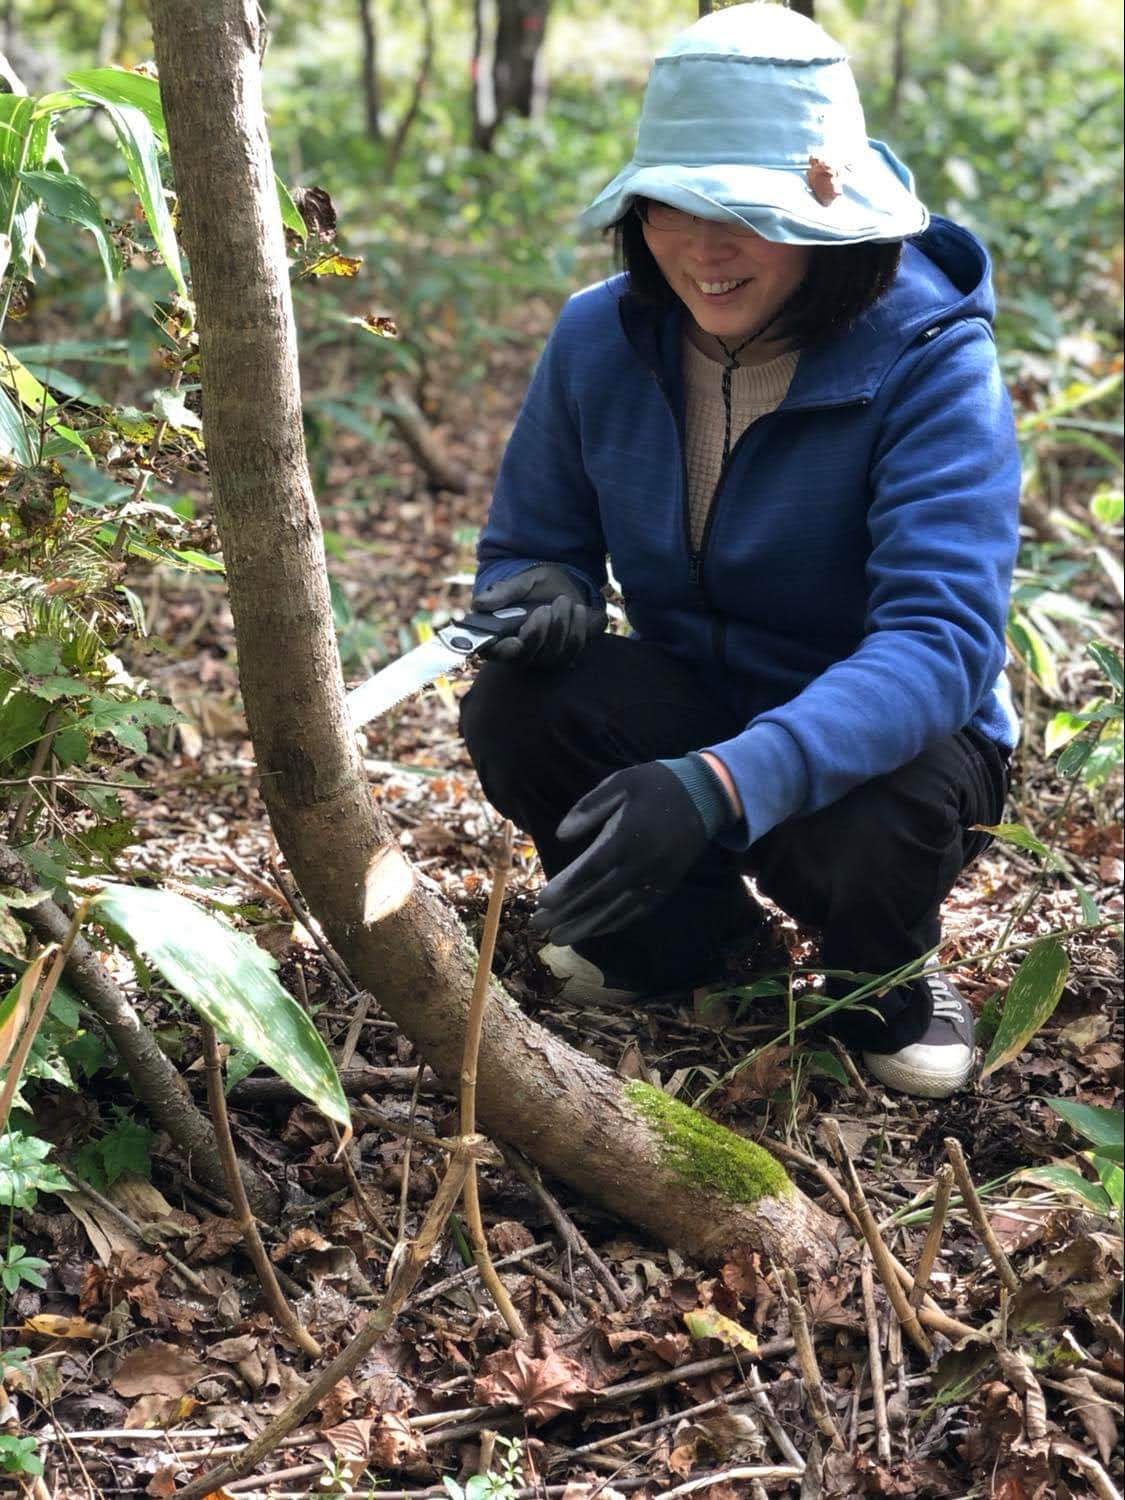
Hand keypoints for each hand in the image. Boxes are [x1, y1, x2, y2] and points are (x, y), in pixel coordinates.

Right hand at [472, 564, 605, 666]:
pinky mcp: (567, 655)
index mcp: (501, 636)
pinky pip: (576, 650)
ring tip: (565, 601)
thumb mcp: (521, 583)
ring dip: (563, 625)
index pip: (494, 653)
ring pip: (555, 654)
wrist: (563, 586)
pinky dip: (580, 628)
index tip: (516, 641)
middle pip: (529, 655)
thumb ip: (504, 592)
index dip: (504, 652)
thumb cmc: (535, 586)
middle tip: (546, 607)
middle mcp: (522, 652)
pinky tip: (579, 610)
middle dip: (540, 632)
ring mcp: (545, 657)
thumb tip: (480, 603)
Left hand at [529, 761, 714, 945]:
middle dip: (567, 913)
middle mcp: (642, 863)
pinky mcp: (665, 885)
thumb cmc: (656, 785)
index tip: (542, 900)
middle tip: (538, 925)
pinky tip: (594, 931)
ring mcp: (655, 878)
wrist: (704, 796)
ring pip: (617, 909)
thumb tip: (561, 835)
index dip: (567, 887)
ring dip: (586, 926)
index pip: (592, 869)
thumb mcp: (621, 782)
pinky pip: (637, 911)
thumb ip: (589, 807)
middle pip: (600, 895)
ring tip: (559, 938)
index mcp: (628, 836)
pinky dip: (614, 923)